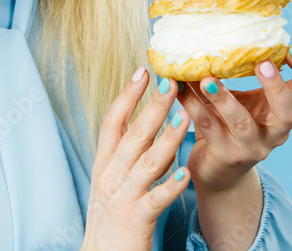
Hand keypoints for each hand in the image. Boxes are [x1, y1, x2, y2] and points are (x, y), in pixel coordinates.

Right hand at [81, 69, 190, 250]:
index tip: (142, 71)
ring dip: (167, 138)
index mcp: (104, 163)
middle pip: (132, 135)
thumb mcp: (111, 180)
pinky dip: (171, 185)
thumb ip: (126, 154)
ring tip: (185, 117)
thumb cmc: (112, 218)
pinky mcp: (135, 220)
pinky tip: (187, 173)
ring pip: (147, 162)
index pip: (112, 121)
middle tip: (169, 82)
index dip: (126, 96)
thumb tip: (146, 123)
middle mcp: (110, 176)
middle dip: (151, 107)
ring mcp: (122, 197)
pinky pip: (156, 199)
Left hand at [175, 47, 291, 193]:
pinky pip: (208, 127)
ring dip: (224, 99)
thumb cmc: (231, 125)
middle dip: (276, 88)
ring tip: (207, 80)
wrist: (218, 172)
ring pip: (242, 123)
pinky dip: (192, 105)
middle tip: (262, 64)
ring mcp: (252, 147)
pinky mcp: (225, 155)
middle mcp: (275, 132)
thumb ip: (241, 74)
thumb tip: (219, 30)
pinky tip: (178, 88)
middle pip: (289, 113)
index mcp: (283, 112)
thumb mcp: (244, 99)